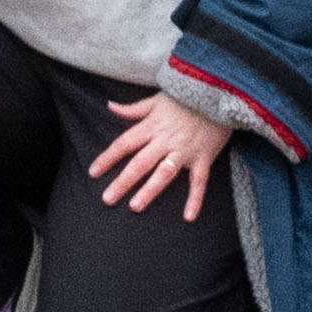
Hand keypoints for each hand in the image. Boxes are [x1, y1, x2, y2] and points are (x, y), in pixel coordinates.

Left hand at [86, 90, 229, 217]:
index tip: (93, 172)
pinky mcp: (203, 158)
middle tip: (108, 199)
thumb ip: (133, 109)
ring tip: (135, 206)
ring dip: (149, 191)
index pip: (124, 144)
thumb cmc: (185, 98)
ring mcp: (184, 151)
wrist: (217, 94)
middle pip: (140, 163)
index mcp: (151, 126)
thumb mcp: (156, 99)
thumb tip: (110, 106)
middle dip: (122, 182)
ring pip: (164, 173)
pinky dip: (195, 199)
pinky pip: (198, 182)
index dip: (108, 158)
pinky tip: (188, 216)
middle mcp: (165, 141)